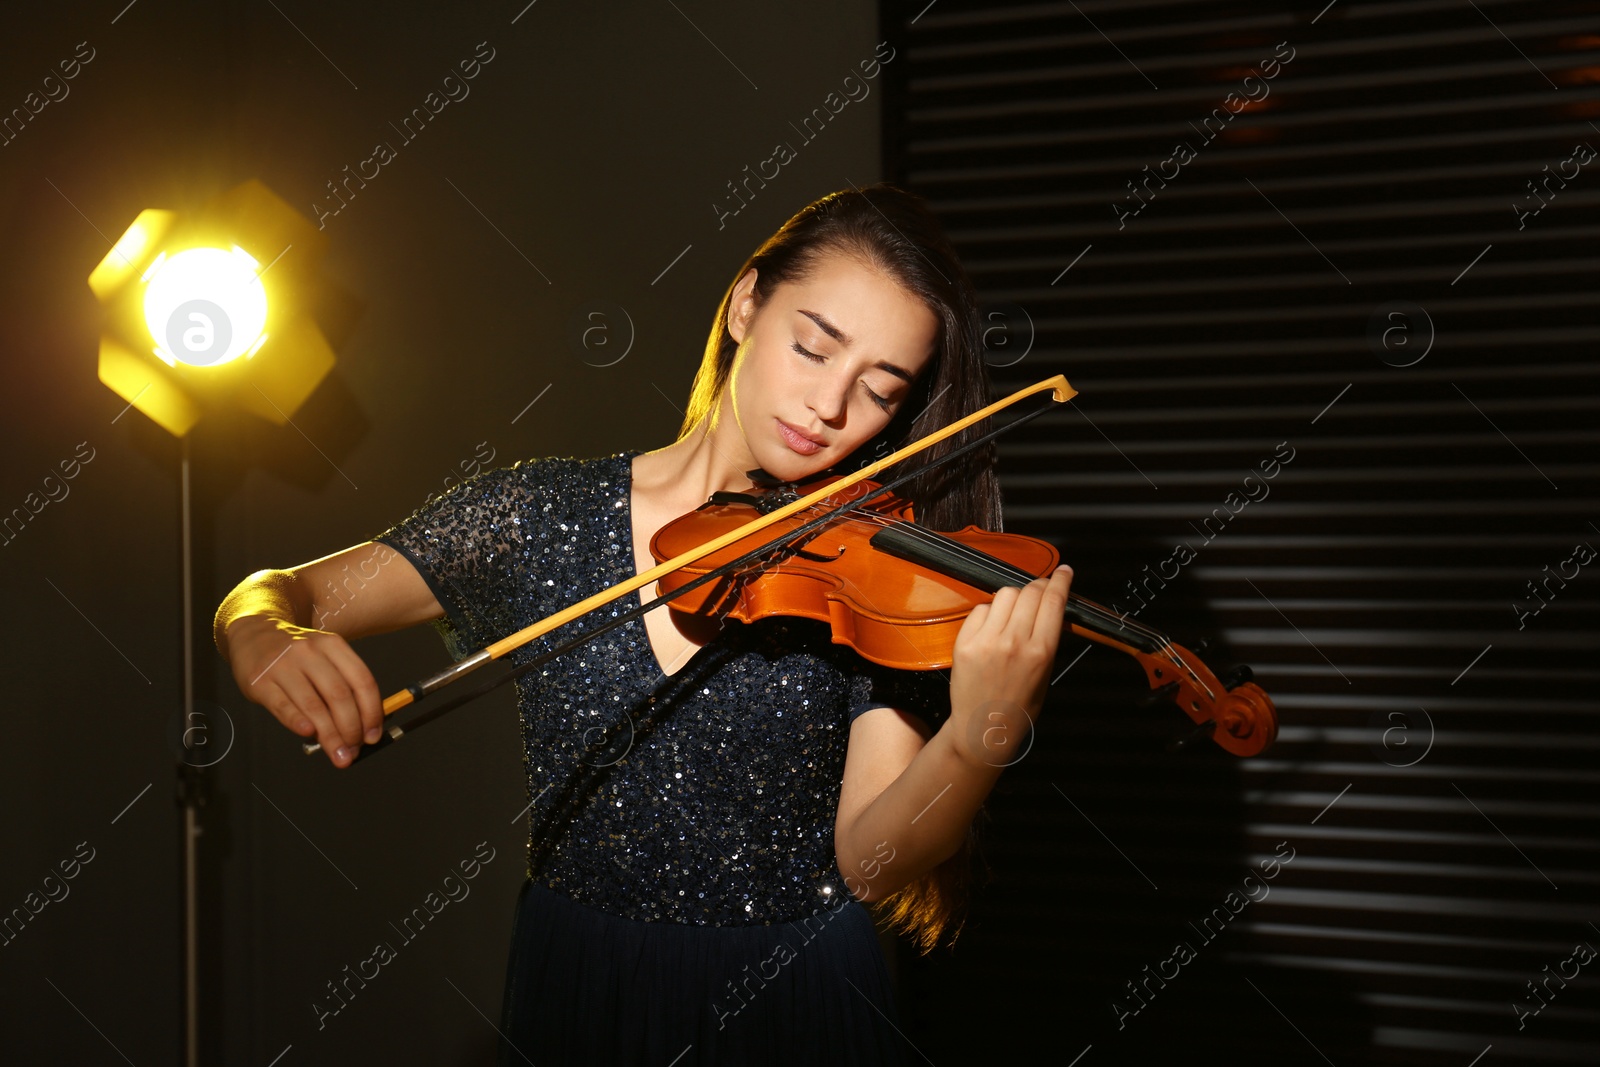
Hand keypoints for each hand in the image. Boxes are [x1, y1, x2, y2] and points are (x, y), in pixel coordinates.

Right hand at [225, 615, 382, 767]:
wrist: (254, 635)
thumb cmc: (296, 657)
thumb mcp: (324, 658)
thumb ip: (342, 686)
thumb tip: (362, 730)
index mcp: (332, 645)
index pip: (362, 681)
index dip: (372, 712)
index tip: (373, 736)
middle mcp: (309, 652)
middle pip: (339, 695)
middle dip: (351, 729)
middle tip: (354, 751)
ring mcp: (283, 665)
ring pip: (313, 705)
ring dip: (330, 735)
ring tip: (339, 755)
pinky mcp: (260, 681)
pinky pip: (283, 706)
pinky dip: (297, 722)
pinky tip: (308, 734)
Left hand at [948, 565, 1071, 768]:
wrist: (984, 729)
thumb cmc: (1019, 705)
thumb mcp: (1046, 673)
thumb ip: (1048, 638)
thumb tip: (1051, 606)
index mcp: (1041, 651)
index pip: (1053, 601)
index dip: (1061, 581)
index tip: (1064, 572)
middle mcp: (1014, 642)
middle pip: (1030, 592)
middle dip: (1039, 586)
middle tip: (1040, 589)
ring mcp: (987, 641)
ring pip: (1005, 594)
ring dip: (1014, 598)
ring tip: (1014, 614)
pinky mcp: (964, 642)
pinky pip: (981, 609)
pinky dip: (989, 612)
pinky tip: (992, 627)